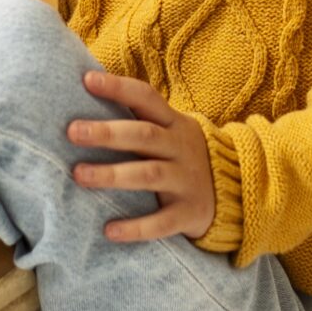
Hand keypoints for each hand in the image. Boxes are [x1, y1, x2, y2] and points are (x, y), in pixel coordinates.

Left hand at [67, 69, 216, 243]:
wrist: (238, 192)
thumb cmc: (183, 156)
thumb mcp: (172, 131)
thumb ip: (139, 119)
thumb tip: (88, 93)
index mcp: (174, 123)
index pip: (146, 98)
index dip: (118, 87)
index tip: (87, 80)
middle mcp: (181, 149)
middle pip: (144, 135)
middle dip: (108, 133)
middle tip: (73, 131)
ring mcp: (187, 181)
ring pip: (149, 175)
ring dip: (113, 175)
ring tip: (79, 174)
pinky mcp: (189, 213)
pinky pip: (162, 223)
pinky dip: (136, 227)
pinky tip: (109, 230)